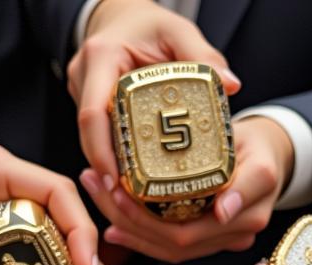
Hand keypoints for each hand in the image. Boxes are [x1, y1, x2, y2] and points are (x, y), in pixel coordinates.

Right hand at [69, 0, 239, 189]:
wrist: (123, 16)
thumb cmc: (150, 24)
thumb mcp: (178, 31)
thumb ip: (203, 56)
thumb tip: (231, 85)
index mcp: (102, 58)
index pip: (93, 114)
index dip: (101, 152)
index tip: (116, 181)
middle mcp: (84, 76)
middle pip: (89, 135)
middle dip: (105, 169)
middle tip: (125, 200)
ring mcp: (81, 91)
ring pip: (91, 139)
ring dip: (108, 167)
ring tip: (130, 197)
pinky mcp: (86, 103)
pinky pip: (98, 135)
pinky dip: (112, 156)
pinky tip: (130, 179)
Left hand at [81, 116, 290, 263]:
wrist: (270, 156)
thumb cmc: (260, 145)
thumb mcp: (259, 152)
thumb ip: (247, 180)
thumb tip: (223, 212)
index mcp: (248, 214)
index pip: (190, 229)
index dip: (149, 219)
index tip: (120, 194)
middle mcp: (234, 236)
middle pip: (171, 241)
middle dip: (128, 218)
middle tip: (98, 185)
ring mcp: (220, 243)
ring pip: (166, 248)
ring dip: (128, 228)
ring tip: (99, 197)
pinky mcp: (206, 242)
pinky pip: (169, 248)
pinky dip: (139, 237)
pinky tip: (114, 227)